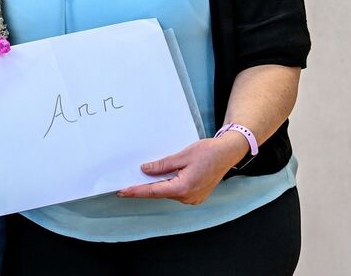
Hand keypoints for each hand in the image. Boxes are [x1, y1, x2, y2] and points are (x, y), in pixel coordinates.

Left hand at [116, 135, 248, 204]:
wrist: (227, 153)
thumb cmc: (208, 152)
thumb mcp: (182, 156)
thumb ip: (162, 165)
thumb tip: (145, 170)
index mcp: (183, 188)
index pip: (153, 191)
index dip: (136, 191)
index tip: (122, 191)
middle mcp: (188, 197)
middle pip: (160, 193)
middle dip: (145, 187)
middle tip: (127, 182)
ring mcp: (193, 198)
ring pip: (168, 192)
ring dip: (157, 185)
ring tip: (144, 177)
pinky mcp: (196, 196)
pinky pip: (176, 192)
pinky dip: (168, 185)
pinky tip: (161, 178)